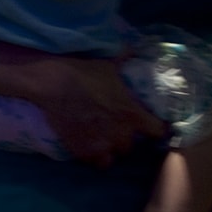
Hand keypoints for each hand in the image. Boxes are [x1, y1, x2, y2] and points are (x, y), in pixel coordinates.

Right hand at [33, 56, 166, 168]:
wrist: (54, 85)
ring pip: (113, 156)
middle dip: (124, 137)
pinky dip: (93, 155)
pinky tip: (88, 144)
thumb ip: (125, 62)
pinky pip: (95, 162)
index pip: (158, 131)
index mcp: (133, 114)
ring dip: (109, 149)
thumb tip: (133, 49)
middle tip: (115, 128)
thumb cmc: (84, 72)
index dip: (156, 129)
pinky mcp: (83, 152)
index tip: (153, 127)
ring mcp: (102, 146)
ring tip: (101, 139)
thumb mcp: (110, 65)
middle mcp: (121, 134)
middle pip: (131, 146)